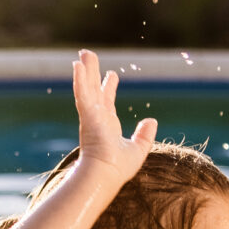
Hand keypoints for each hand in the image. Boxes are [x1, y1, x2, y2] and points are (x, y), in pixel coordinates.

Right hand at [73, 50, 157, 184]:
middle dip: (92, 72)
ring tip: (83, 54)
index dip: (109, 87)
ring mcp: (90, 115)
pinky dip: (79, 80)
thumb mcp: (138, 149)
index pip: (107, 100)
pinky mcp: (87, 115)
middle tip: (88, 56)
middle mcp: (97, 117)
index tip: (112, 74)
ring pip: (86, 87)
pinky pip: (82, 93)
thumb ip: (145, 135)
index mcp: (107, 124)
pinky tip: (77, 66)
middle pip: (93, 89)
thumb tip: (152, 120)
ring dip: (84, 70)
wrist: (106, 175)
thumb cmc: (119, 168)